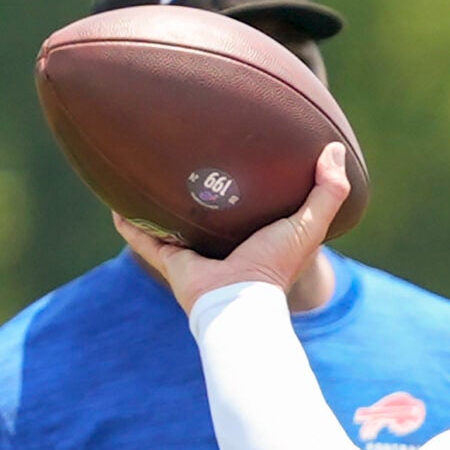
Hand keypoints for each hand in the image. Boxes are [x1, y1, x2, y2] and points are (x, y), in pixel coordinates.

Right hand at [113, 142, 351, 313]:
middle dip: (203, 194)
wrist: (240, 300)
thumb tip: (334, 149)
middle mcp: (226, 247)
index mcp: (259, 239)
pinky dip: (129, 225)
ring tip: (148, 177)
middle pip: (211, 217)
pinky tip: (115, 203)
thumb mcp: (310, 224)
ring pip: (175, 226)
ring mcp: (198, 255)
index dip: (256, 190)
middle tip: (193, 161)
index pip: (257, 210)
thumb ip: (328, 190)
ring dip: (162, 206)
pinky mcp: (173, 263)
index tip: (249, 161)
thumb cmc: (276, 264)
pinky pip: (145, 239)